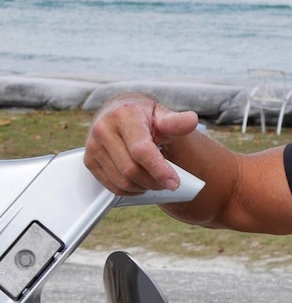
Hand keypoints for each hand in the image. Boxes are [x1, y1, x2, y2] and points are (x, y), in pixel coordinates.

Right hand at [84, 94, 198, 194]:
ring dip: (143, 187)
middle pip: (131, 170)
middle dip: (154, 181)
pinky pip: (111, 186)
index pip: (141, 150)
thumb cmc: (145, 116)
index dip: (159, 169)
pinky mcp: (89, 160)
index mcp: (124, 115)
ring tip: (154, 179)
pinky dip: (130, 190)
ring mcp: (93, 145)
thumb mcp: (162, 115)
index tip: (174, 183)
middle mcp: (104, 129)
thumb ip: (176, 122)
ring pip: (121, 181)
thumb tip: (192, 120)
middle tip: (167, 182)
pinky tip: (140, 181)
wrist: (120, 112)